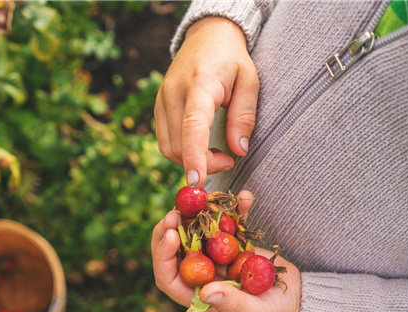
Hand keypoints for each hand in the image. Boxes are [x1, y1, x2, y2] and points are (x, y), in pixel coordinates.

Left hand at [151, 191, 300, 311]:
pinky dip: (234, 211)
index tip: (170, 235)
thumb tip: (205, 292)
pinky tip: (243, 197)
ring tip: (200, 198)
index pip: (168, 277)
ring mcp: (217, 258)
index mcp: (197, 295)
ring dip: (197, 215)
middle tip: (175, 211)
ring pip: (198, 233)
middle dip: (171, 230)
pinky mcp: (234, 245)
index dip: (163, 256)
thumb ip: (231, 304)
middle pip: (176, 251)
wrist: (296, 302)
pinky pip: (228, 225)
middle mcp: (202, 275)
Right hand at [155, 17, 259, 186]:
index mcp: (200, 83)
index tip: (198, 180)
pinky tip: (201, 147)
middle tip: (229, 161)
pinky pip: (165, 140)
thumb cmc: (232, 58)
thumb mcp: (249, 81)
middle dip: (202, 163)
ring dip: (191, 160)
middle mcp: (174, 92)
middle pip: (178, 143)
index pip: (192, 125)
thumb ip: (244, 116)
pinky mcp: (158, 107)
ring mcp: (162, 100)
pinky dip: (182, 152)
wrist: (207, 35)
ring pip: (168, 147)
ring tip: (217, 155)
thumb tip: (238, 150)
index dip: (194, 155)